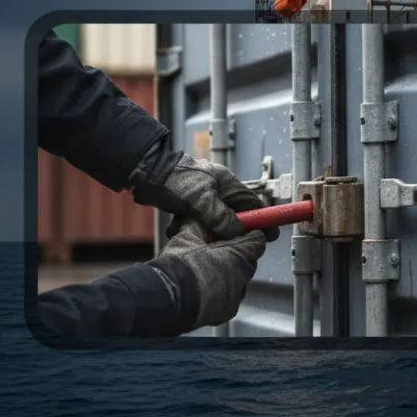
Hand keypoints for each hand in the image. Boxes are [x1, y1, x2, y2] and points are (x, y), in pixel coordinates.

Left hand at [130, 146, 276, 241]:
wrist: (147, 171)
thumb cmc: (174, 180)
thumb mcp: (199, 200)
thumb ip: (220, 216)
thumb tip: (237, 231)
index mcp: (227, 182)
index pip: (253, 202)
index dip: (263, 218)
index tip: (269, 234)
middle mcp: (219, 189)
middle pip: (235, 214)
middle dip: (232, 230)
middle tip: (232, 245)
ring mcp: (205, 196)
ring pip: (216, 220)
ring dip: (209, 231)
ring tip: (199, 236)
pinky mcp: (191, 203)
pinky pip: (200, 221)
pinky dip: (195, 228)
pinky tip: (184, 231)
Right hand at [149, 220, 268, 330]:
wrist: (166, 299)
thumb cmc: (178, 266)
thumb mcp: (187, 236)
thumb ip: (200, 225)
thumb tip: (202, 217)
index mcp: (237, 255)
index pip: (257, 241)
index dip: (250, 235)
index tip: (243, 232)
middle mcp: (241, 276)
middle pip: (249, 261)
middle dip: (238, 255)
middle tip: (220, 251)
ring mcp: (235, 295)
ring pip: (240, 280)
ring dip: (231, 274)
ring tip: (209, 271)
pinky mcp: (227, 312)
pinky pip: (231, 297)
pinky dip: (223, 292)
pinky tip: (206, 288)